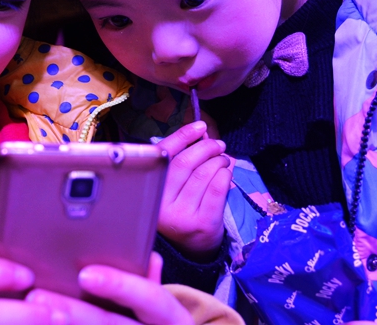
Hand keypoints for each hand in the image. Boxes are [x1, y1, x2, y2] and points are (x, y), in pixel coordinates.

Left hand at [25, 253, 193, 324]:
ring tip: (31, 314)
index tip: (86, 274)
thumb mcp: (160, 305)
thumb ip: (150, 282)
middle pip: (109, 323)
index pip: (150, 298)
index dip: (119, 285)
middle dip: (72, 311)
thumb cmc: (156, 323)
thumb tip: (150, 257)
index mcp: (172, 318)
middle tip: (37, 295)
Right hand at [156, 121, 231, 259]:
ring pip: (203, 174)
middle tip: (218, 145)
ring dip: (218, 160)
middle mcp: (161, 203)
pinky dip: (225, 175)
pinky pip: (217, 190)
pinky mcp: (202, 224)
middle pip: (186, 162)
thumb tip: (202, 132)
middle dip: (206, 147)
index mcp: (149, 189)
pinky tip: (227, 172)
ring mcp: (181, 216)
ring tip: (223, 159)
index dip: (183, 136)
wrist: (191, 250)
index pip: (165, 154)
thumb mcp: (173, 186)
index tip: (200, 126)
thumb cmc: (182, 210)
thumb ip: (182, 159)